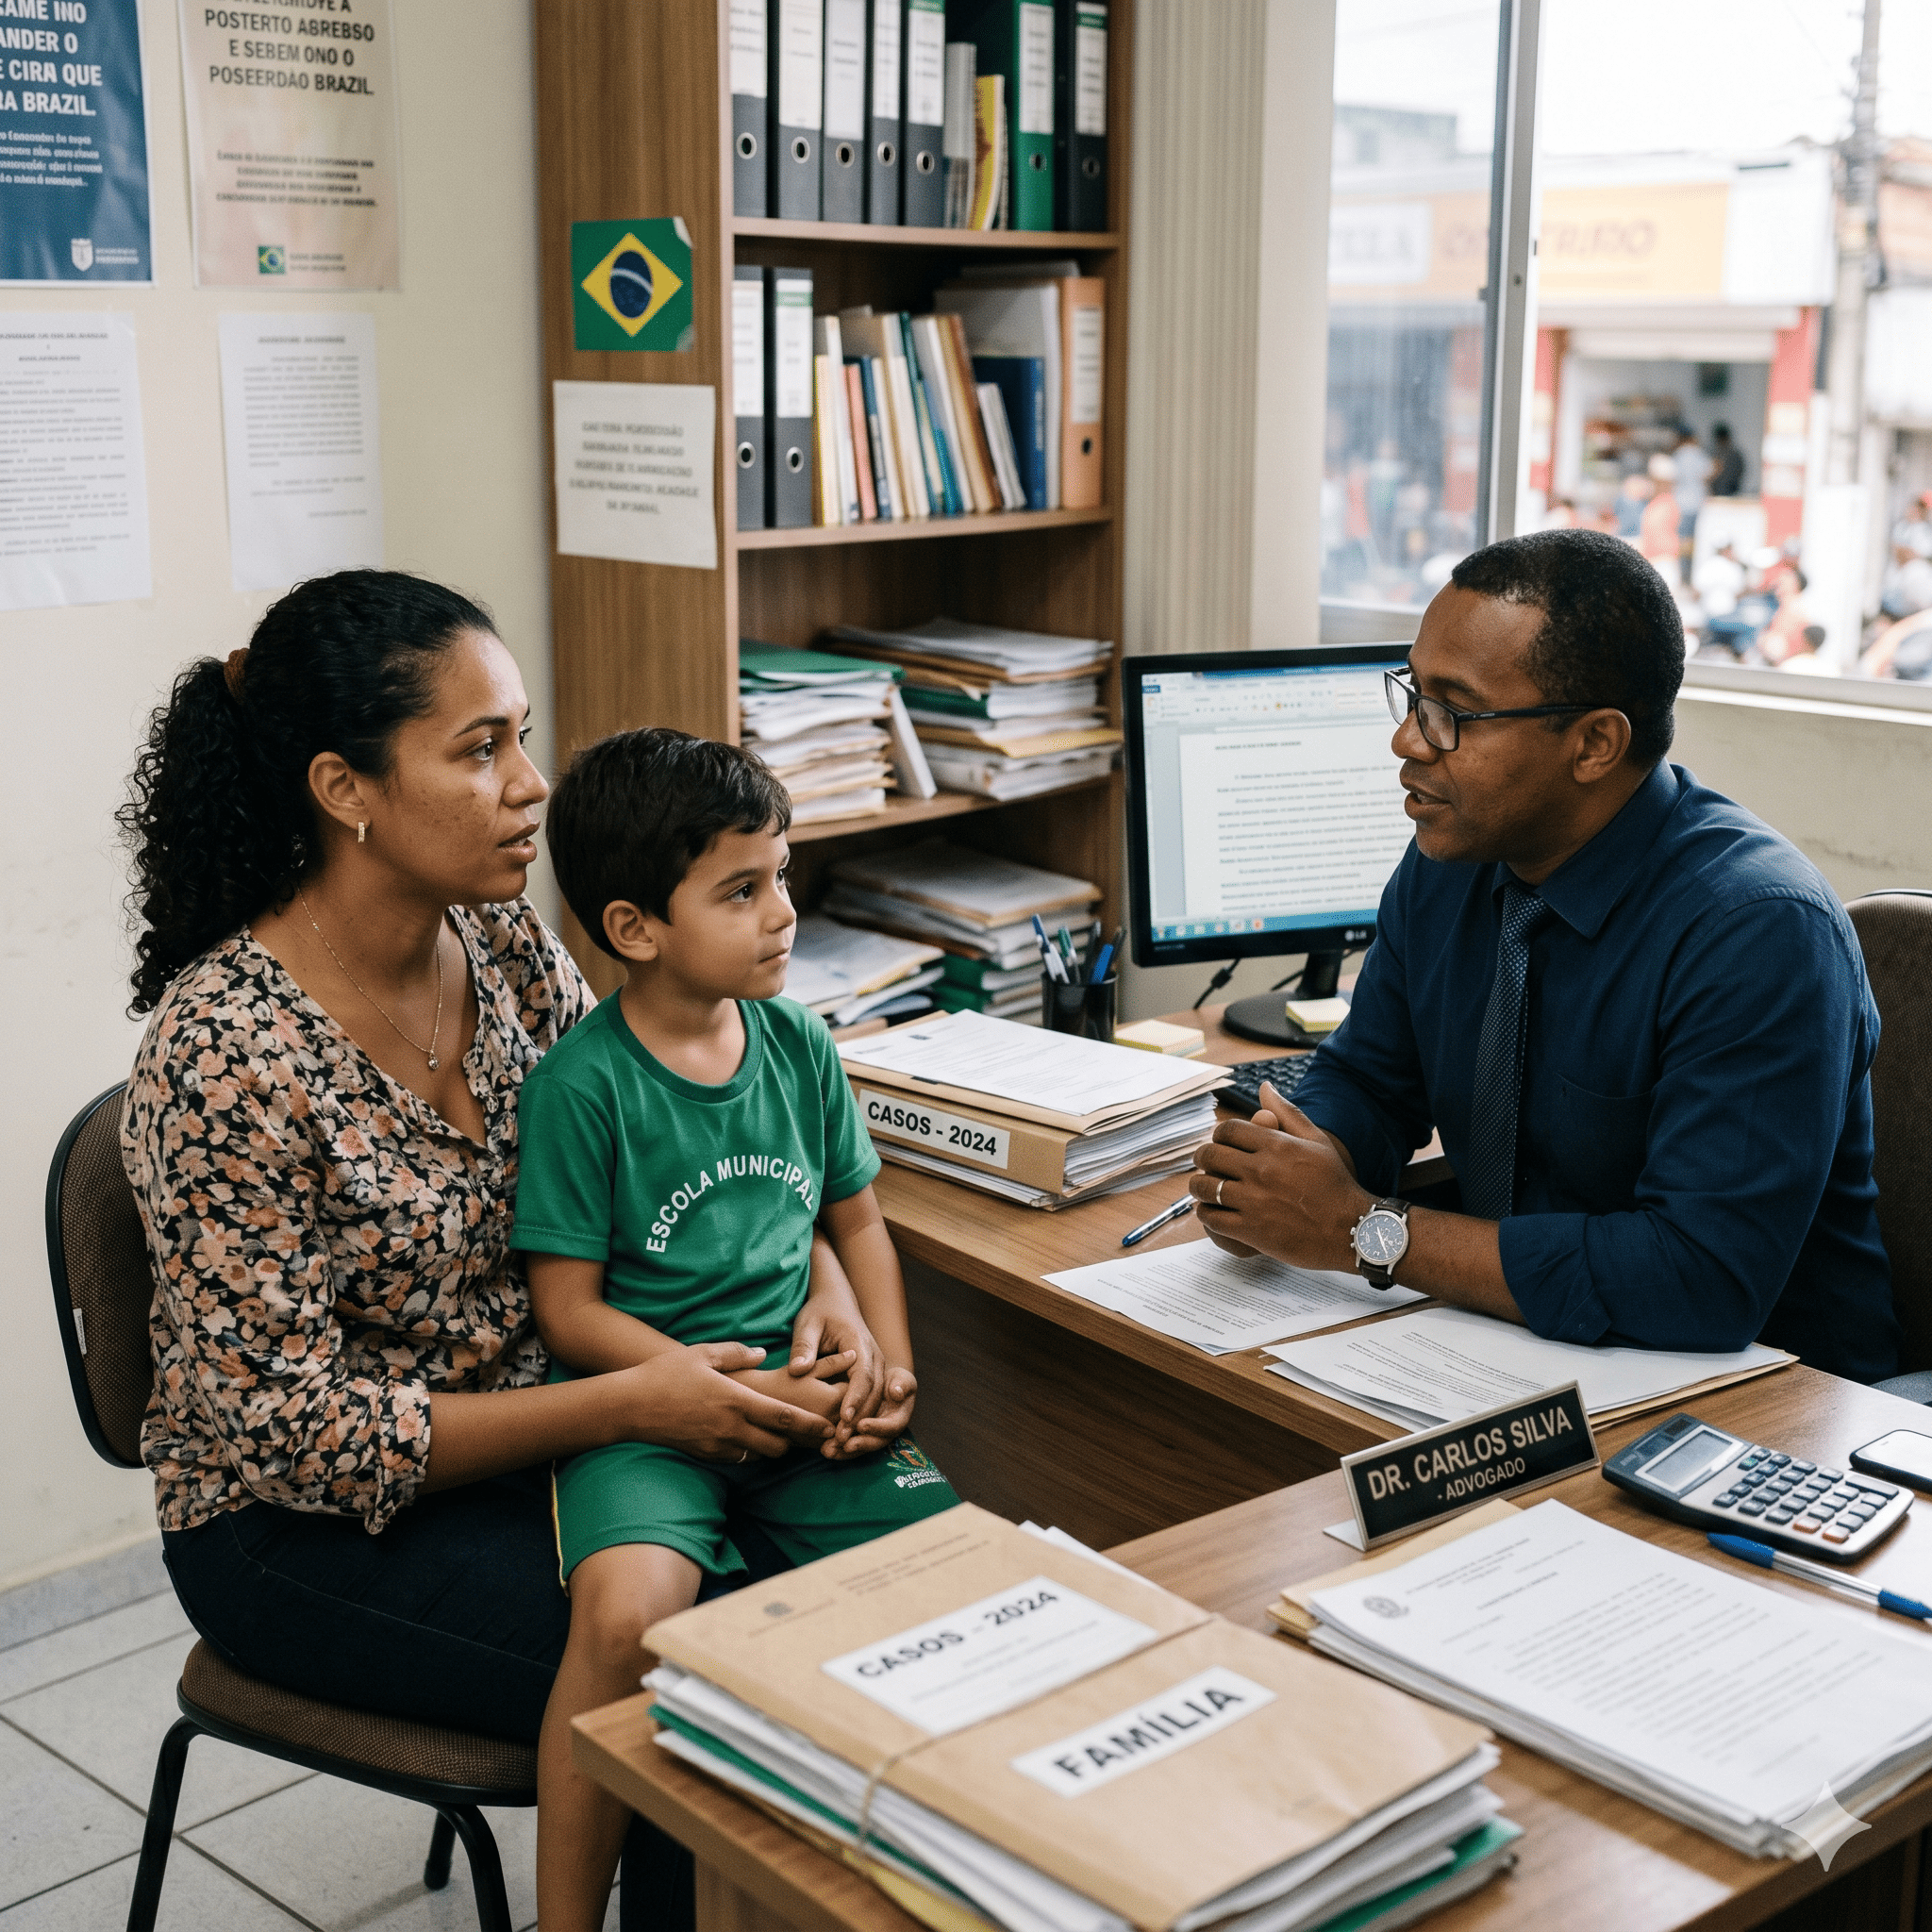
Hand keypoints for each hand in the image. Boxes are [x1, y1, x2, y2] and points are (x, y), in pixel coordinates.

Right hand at [605, 1343, 833, 1460]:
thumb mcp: (704, 1353)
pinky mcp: (705, 1455)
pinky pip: (737, 1458)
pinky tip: (744, 1435)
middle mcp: (730, 1427)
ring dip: (770, 1446)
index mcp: (736, 1399)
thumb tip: (763, 1353)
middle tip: (805, 1430)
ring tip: (776, 1432)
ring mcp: (717, 1445)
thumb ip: (737, 1352)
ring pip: (759, 1455)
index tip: (830, 1426)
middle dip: (794, 1440)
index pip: (783, 1418)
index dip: (810, 1424)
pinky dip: (747, 1450)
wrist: (630, 1406)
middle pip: (778, 1445)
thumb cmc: (667, 1373)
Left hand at [789, 1281, 889, 1447]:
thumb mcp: (808, 1323)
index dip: (855, 1399)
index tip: (843, 1418)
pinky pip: (870, 1403)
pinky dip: (859, 1421)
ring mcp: (875, 1369)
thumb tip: (797, 1369)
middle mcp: (874, 1358)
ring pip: (876, 1402)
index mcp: (861, 1344)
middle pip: (875, 1394)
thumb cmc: (820, 1312)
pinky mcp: (869, 1378)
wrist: (836, 1303)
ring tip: (839, 1446)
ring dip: (861, 1425)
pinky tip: (840, 1439)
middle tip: (839, 1441)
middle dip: (860, 1419)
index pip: (864, 1376)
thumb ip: (804, 1346)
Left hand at [824, 1365, 917, 1459]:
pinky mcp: (860, 1435)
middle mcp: (888, 1429)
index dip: (878, 1426)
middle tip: (843, 1442)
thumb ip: (902, 1383)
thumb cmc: (890, 1377)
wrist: (881, 1379)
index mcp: (901, 1415)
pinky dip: (839, 1448)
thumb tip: (897, 1393)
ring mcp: (874, 1434)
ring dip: (845, 1451)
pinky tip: (824, 1448)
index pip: (893, 1425)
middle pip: (877, 1441)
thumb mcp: (900, 1376)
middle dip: (860, 1443)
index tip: (861, 1425)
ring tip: (828, 1450)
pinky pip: (851, 1444)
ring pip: (862, 1445)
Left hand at [1188, 1084, 1371, 1271]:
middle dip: (1203, 1158)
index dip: (1218, 1135)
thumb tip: (1265, 1087)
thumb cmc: (1335, 1184)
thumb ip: (1288, 1112)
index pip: (1227, 1130)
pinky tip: (1214, 1212)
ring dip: (1200, 1186)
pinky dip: (1206, 1214)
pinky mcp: (1251, 1230)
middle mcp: (1261, 1170)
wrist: (1350, 1229)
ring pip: (1205, 1187)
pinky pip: (1211, 1218)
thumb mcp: (1317, 1142)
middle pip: (1210, 1155)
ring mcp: (1254, 1201)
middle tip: (1207, 1165)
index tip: (1220, 1144)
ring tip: (1206, 1189)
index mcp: (1276, 1146)